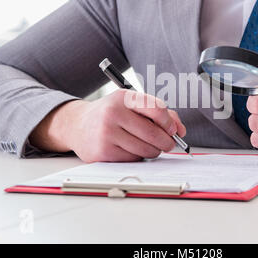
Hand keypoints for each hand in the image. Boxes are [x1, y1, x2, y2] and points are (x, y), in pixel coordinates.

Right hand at [30, 89, 185, 162]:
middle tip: (168, 143)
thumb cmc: (111, 114)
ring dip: (153, 151)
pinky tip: (130, 148)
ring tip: (147, 145)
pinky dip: (138, 157)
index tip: (173, 129)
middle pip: (154, 134)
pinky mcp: (103, 152)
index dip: (169, 122)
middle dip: (167, 142)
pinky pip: (133, 159)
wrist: (77, 125)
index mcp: (123, 97)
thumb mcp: (131, 104)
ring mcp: (107, 134)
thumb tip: (180, 130)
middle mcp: (113, 114)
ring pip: (146, 150)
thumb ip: (158, 113)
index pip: (156, 109)